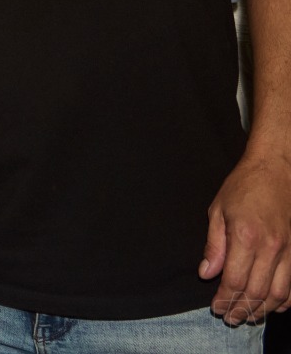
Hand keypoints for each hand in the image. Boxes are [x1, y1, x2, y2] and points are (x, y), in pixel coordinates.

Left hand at [200, 152, 290, 324]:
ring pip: (279, 293)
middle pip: (258, 292)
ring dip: (263, 310)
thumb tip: (206, 273)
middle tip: (230, 318)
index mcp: (246, 237)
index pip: (235, 281)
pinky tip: (272, 305)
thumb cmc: (243, 187)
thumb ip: (214, 246)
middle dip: (242, 309)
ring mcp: (289, 251)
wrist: (276, 170)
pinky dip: (285, 300)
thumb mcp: (217, 211)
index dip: (225, 299)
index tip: (216, 308)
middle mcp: (272, 248)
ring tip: (248, 316)